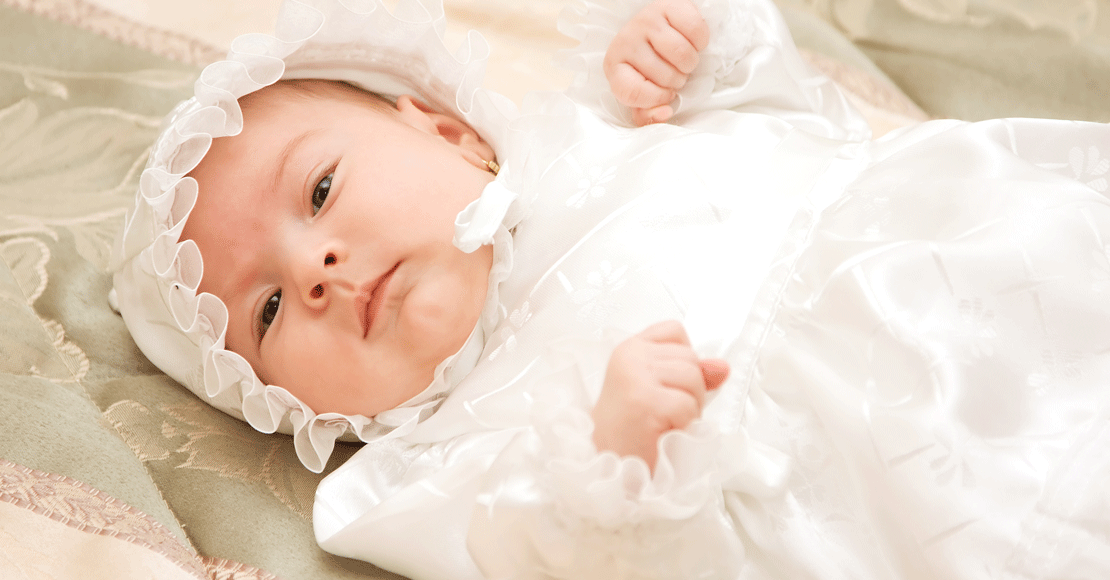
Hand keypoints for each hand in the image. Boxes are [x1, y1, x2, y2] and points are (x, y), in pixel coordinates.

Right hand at [591, 320, 729, 467]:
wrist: (609, 465)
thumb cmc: (632, 429)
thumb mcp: (660, 390)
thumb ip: (689, 373)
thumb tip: (722, 367)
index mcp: (630, 348)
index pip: (674, 331)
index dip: (682, 359)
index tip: (667, 385)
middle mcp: (630, 355)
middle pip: (690, 358)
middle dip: (690, 389)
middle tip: (664, 413)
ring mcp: (635, 376)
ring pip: (694, 379)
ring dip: (689, 408)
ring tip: (664, 422)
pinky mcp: (645, 400)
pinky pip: (688, 406)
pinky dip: (684, 425)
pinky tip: (662, 432)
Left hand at [603, 0, 709, 125]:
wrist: (661, 30)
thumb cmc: (653, 64)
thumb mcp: (645, 93)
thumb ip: (649, 115)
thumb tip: (665, 113)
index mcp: (615, 66)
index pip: (631, 92)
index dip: (654, 99)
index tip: (665, 96)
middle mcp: (626, 41)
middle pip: (663, 76)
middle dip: (677, 80)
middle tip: (674, 72)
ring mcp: (646, 21)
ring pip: (682, 55)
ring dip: (690, 63)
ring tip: (683, 60)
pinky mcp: (668, 6)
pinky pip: (696, 31)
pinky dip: (700, 42)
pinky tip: (691, 42)